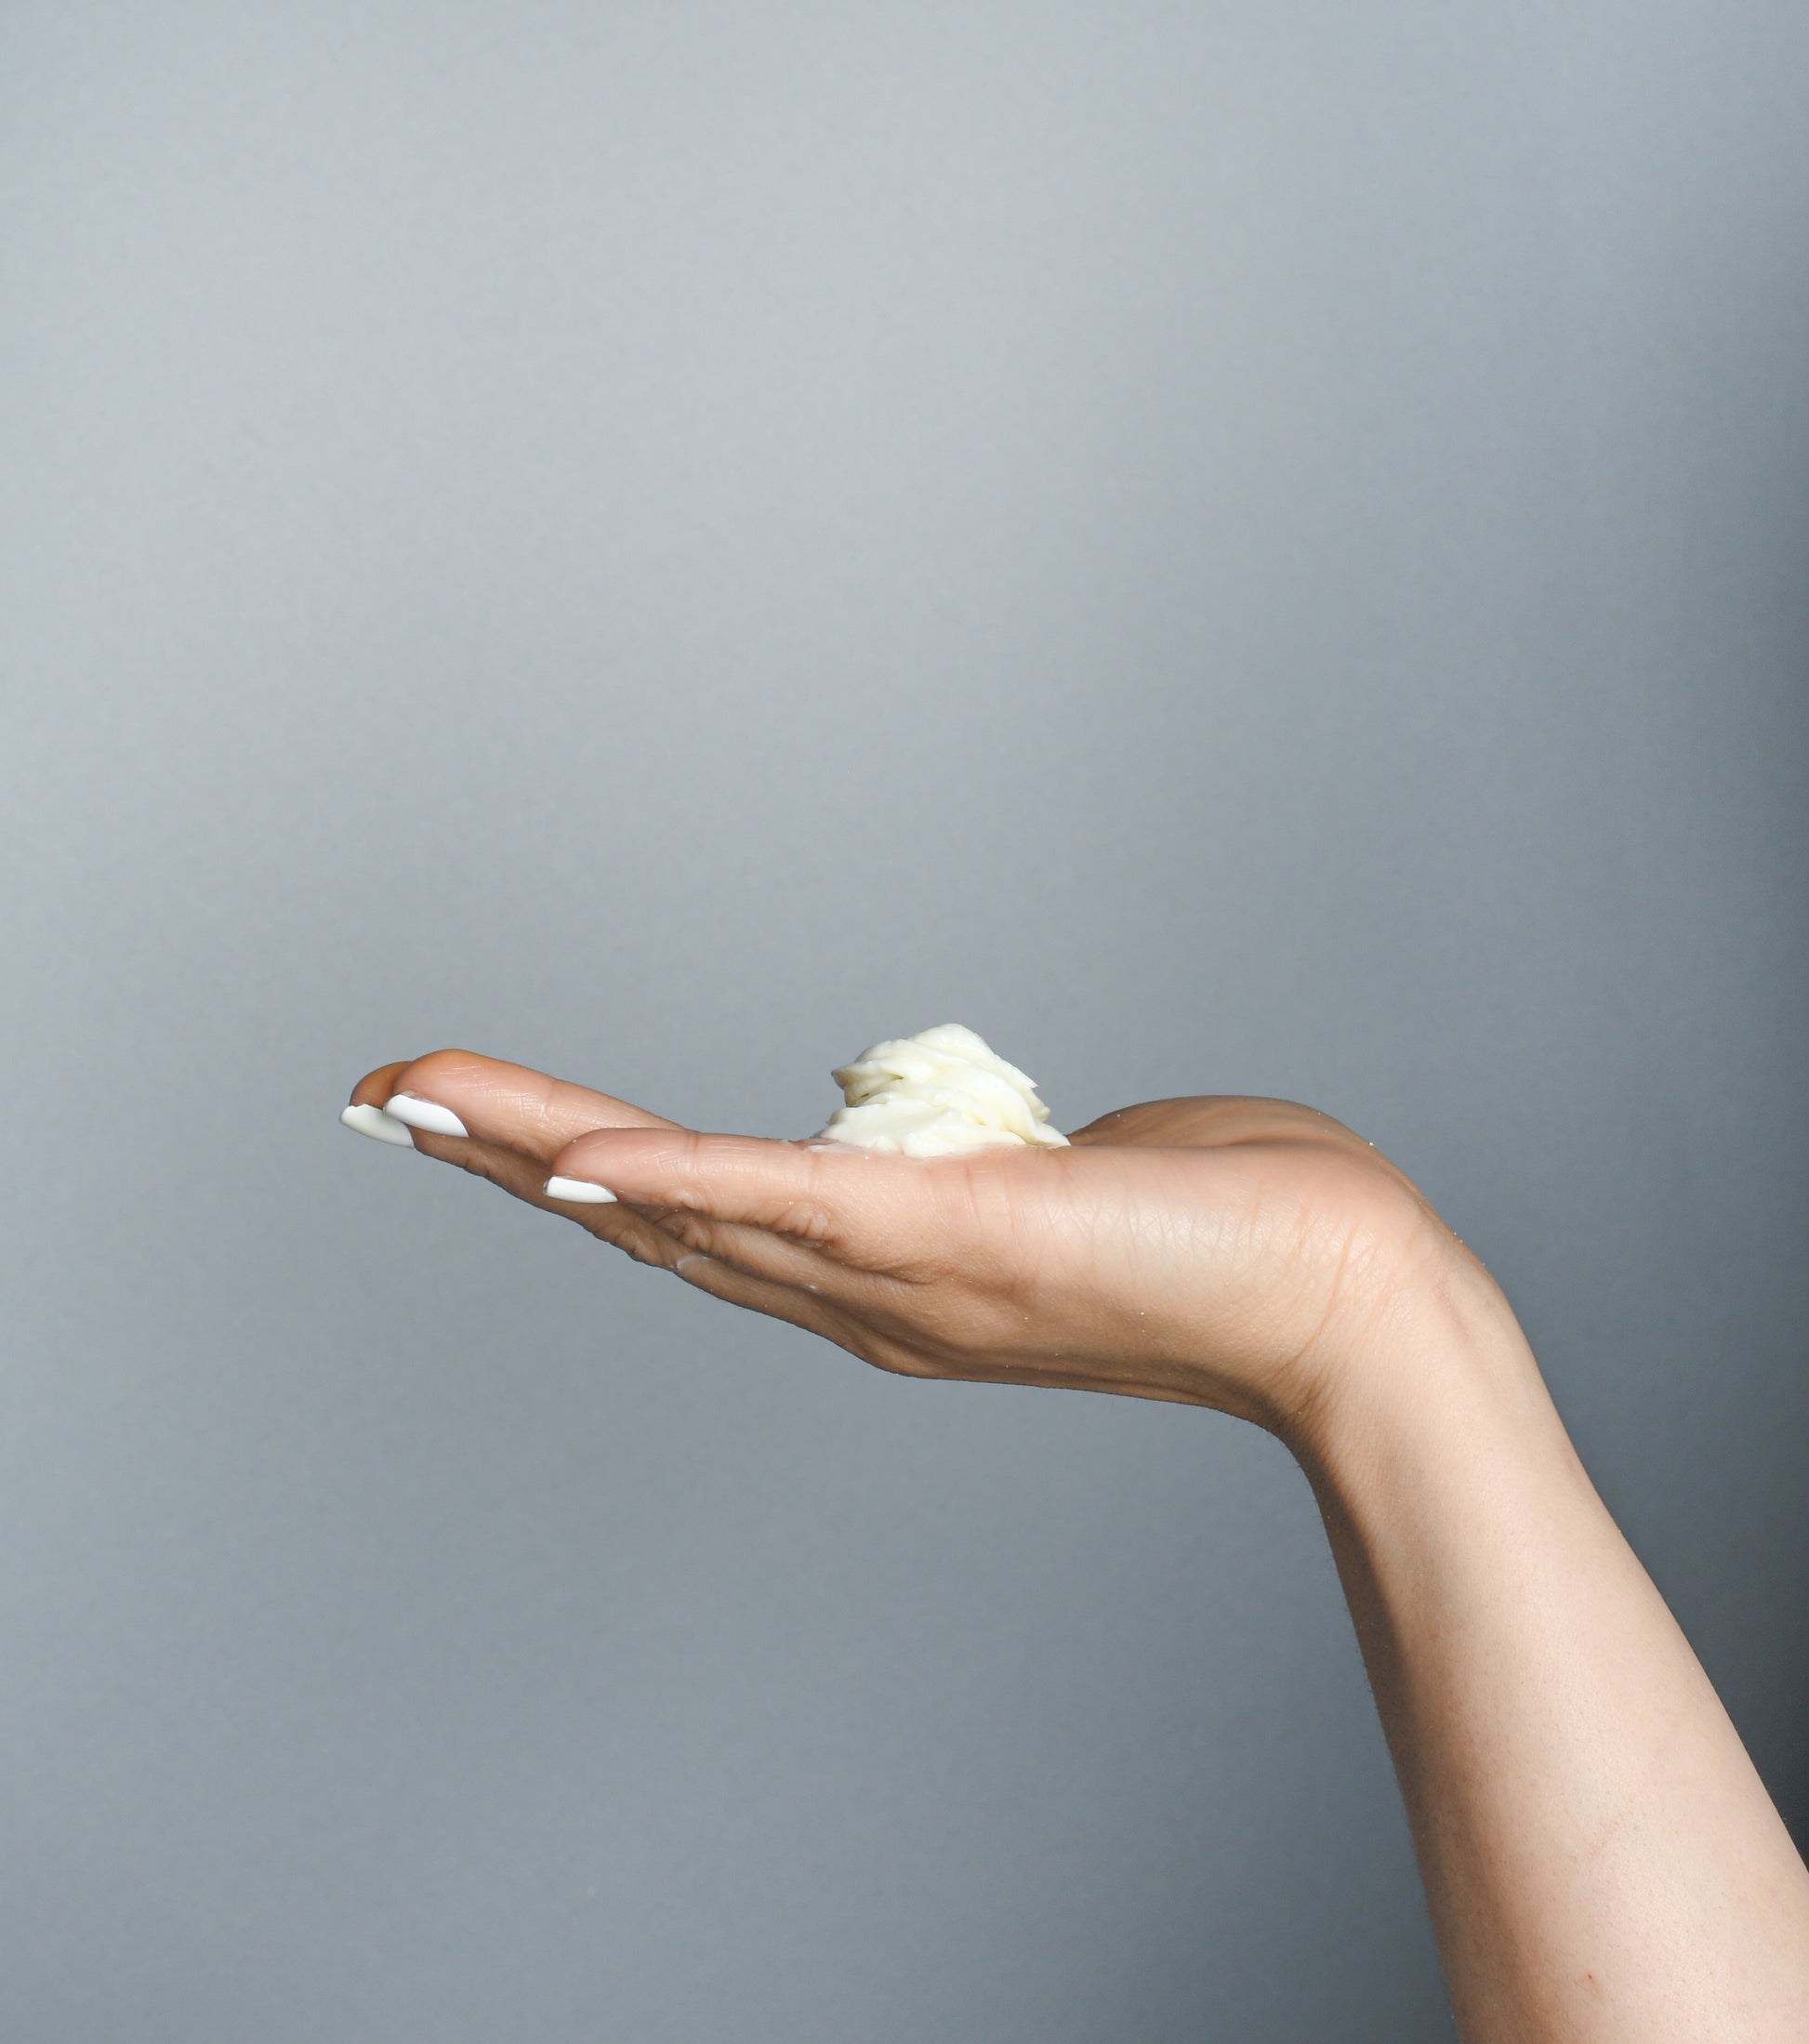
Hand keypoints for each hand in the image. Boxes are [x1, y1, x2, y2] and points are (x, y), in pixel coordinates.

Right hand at [347, 1049, 1471, 1443]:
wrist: (1351, 1295)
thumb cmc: (1227, 1223)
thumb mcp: (1055, 1170)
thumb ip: (963, 1146)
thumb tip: (910, 1098)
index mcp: (884, 1273)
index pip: (699, 1217)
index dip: (579, 1174)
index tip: (486, 1123)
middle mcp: (865, 1295)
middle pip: (652, 1219)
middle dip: (506, 1157)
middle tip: (387, 1101)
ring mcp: (902, 1275)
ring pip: (687, 1208)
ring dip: (540, 1152)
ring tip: (423, 1106)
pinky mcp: (954, 1235)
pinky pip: (784, 1208)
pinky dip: (669, 1182)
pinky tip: (568, 1155)